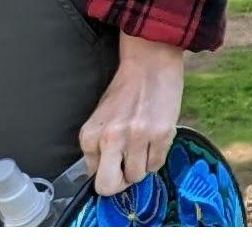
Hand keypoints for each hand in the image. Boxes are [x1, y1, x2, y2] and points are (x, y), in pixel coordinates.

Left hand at [80, 34, 184, 194]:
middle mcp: (111, 138)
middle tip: (128, 169)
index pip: (93, 177)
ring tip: (144, 144)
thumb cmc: (124, 92)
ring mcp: (137, 138)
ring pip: (137, 176)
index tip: (116, 162)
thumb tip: (105, 177)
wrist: (150, 64)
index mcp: (90, 135)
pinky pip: (157, 165)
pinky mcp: (161, 135)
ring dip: (142, 165)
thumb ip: (99, 148)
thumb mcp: (101, 119)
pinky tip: (155, 138)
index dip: (107, 171)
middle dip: (120, 183)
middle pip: (109, 187)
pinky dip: (157, 156)